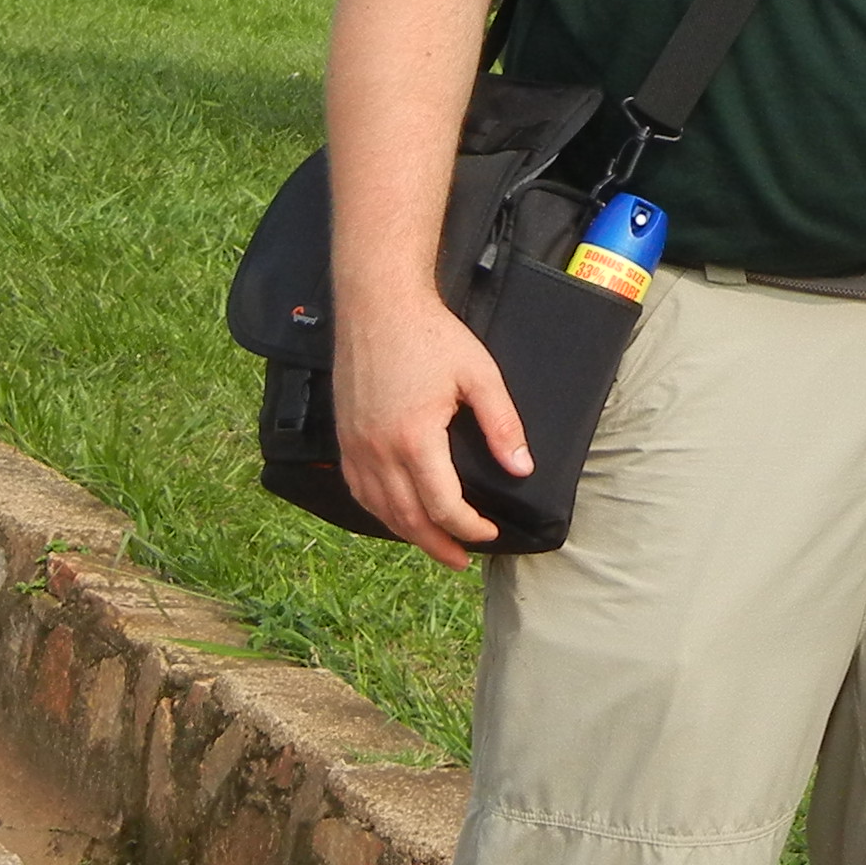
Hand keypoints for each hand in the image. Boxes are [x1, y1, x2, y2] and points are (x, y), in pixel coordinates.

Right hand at [334, 287, 528, 569]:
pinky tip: (394, 514)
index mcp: (414, 439)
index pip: (443, 506)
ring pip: (380, 510)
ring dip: (408, 534)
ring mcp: (356, 446)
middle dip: (439, 545)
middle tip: (461, 560)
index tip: (489, 533)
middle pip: (408, 519)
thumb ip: (501, 425)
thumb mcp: (479, 376)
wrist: (377, 304)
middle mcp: (379, 451)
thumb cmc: (429, 334)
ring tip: (433, 545)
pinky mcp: (344, 438)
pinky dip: (379, 511)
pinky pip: (359, 489)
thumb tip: (521, 468)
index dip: (469, 528)